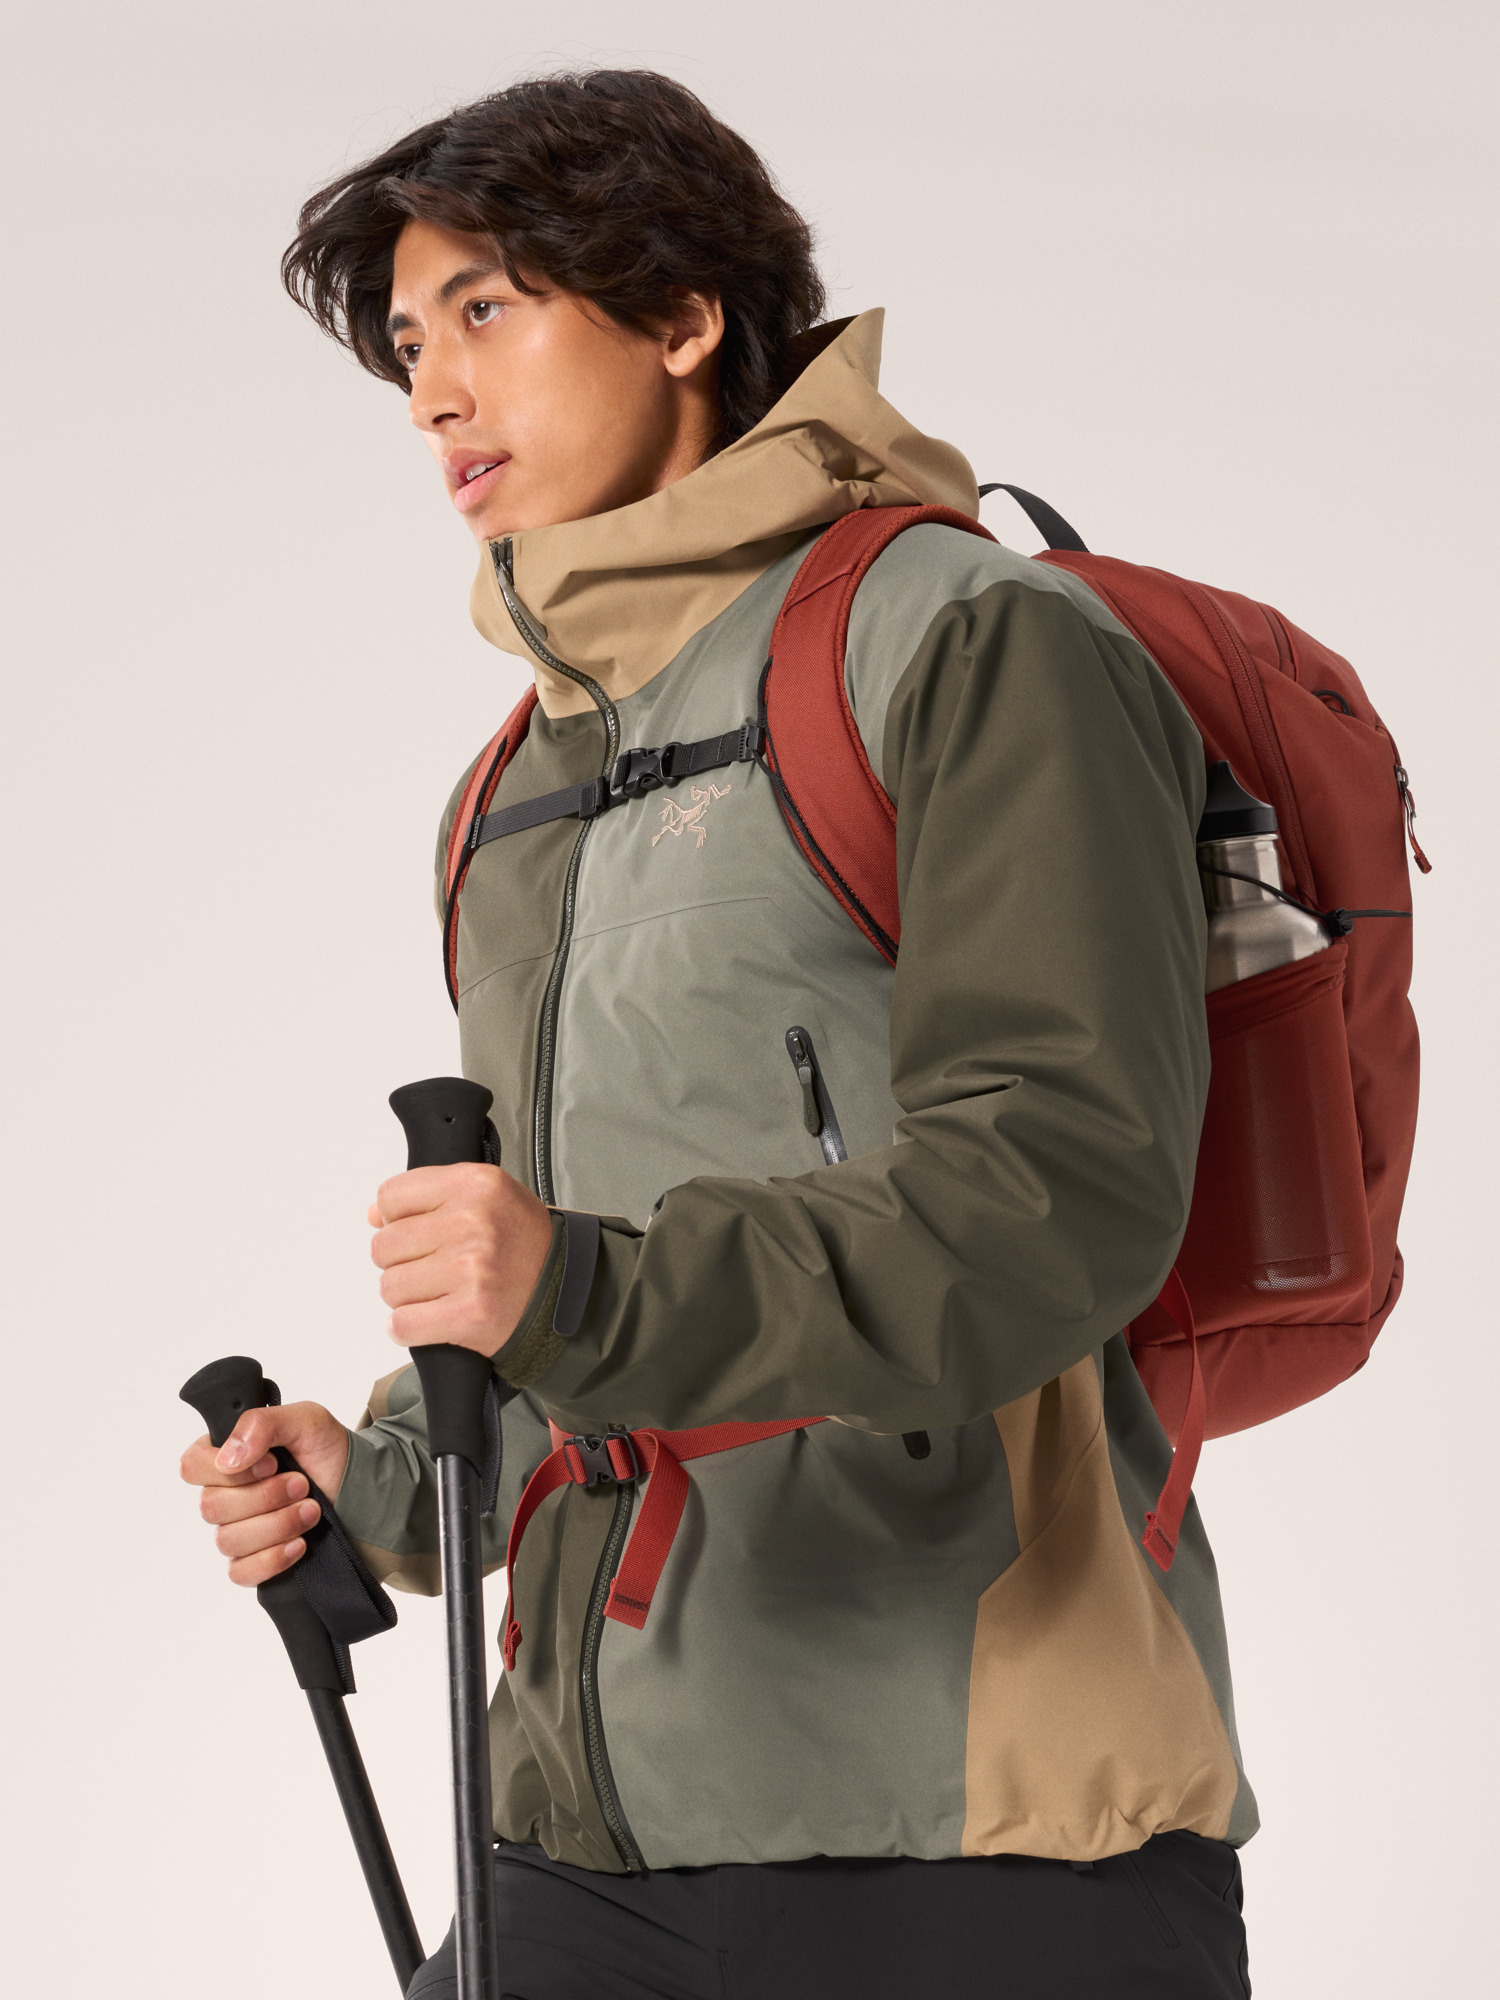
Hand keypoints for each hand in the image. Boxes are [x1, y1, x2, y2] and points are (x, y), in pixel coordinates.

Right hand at [180, 1402, 349, 1586]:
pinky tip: (299, 1544)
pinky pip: (240, 1573)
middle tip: (303, 1484)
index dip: (226, 1469)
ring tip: (312, 1510)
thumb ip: (262, 1423)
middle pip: (211, 1507)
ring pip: (228, 1540)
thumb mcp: (306, 1419)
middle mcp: (224, 1494)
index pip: (192, 1466)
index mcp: (226, 1456)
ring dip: (277, 1524)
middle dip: (266, 1496)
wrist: (360, 1487)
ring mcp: (236, 1530)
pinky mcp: (251, 1560)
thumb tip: (228, 1458)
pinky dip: (272, 1559)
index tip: (270, 1463)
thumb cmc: (327, 1451)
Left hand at [369, 1162, 553, 1357]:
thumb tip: (375, 1216)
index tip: (417, 1232)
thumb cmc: (524, 1245)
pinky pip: (402, 1324)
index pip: (391, 1197)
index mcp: (475, 1183)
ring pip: (389, 1287)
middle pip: (383, 1246)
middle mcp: (472, 1222)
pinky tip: (434, 1318)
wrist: (566, 1293)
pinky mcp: (470, 1314)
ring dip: (408, 1296)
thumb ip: (432, 1196)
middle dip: (402, 1261)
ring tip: (442, 1293)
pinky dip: (409, 1328)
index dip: (395, 1219)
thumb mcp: (489, 1197)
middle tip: (436, 1268)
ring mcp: (470, 1270)